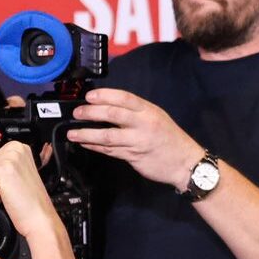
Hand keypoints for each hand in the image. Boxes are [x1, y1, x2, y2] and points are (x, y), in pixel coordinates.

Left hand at [0, 142, 65, 242]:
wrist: (39, 216)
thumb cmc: (28, 200)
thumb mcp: (14, 172)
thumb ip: (0, 164)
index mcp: (17, 147)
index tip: (10, 183)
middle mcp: (14, 148)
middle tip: (10, 188)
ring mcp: (9, 157)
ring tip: (9, 190)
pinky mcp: (2, 169)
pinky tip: (5, 193)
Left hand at [69, 88, 204, 188]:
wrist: (186, 163)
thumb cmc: (169, 138)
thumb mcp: (156, 118)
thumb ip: (135, 113)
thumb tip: (107, 107)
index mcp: (149, 111)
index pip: (125, 98)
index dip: (106, 96)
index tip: (90, 96)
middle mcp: (143, 124)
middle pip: (114, 115)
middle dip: (92, 113)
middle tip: (77, 112)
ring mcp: (137, 141)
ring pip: (108, 136)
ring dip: (87, 134)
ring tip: (72, 133)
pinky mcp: (132, 157)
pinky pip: (109, 150)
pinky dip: (95, 146)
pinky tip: (84, 143)